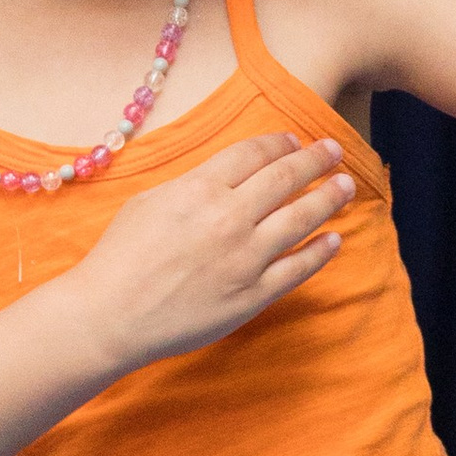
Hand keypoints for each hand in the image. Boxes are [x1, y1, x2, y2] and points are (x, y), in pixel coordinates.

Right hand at [63, 132, 354, 370]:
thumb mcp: (148, 202)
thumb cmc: (119, 257)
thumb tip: (225, 176)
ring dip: (329, 198)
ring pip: (302, 218)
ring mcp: (245, 258)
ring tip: (346, 185)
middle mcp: (229, 218)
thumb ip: (192, 185)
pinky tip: (334, 239)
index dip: (280, 143)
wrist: (109, 316)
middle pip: (286, 177)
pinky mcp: (253, 295)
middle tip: (334, 151)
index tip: (294, 140)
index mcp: (200, 189)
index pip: (254, 153)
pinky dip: (321, 251)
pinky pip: (298, 268)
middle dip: (315, 160)